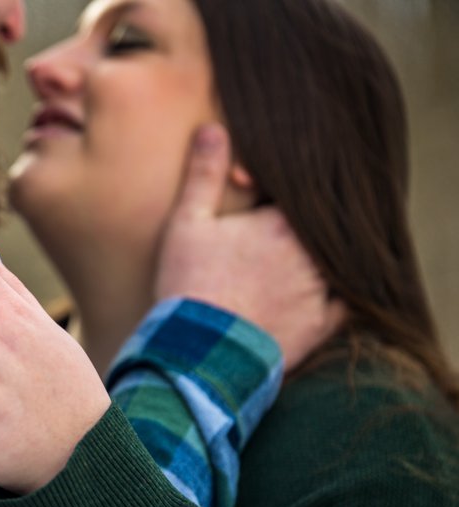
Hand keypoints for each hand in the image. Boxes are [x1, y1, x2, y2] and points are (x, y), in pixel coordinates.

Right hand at [155, 125, 344, 368]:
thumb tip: (212, 128)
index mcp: (283, 221)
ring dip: (318, 258)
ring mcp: (321, 290)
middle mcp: (312, 253)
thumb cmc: (189, 284)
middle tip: (267, 239)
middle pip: (320, 227)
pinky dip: (334, 296)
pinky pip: (343, 303)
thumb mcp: (187, 223)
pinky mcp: (322, 325)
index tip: (249, 199)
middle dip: (300, 227)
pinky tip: (314, 295)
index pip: (297, 194)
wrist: (199, 353)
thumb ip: (203, 174)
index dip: (274, 195)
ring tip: (287, 265)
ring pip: (334, 261)